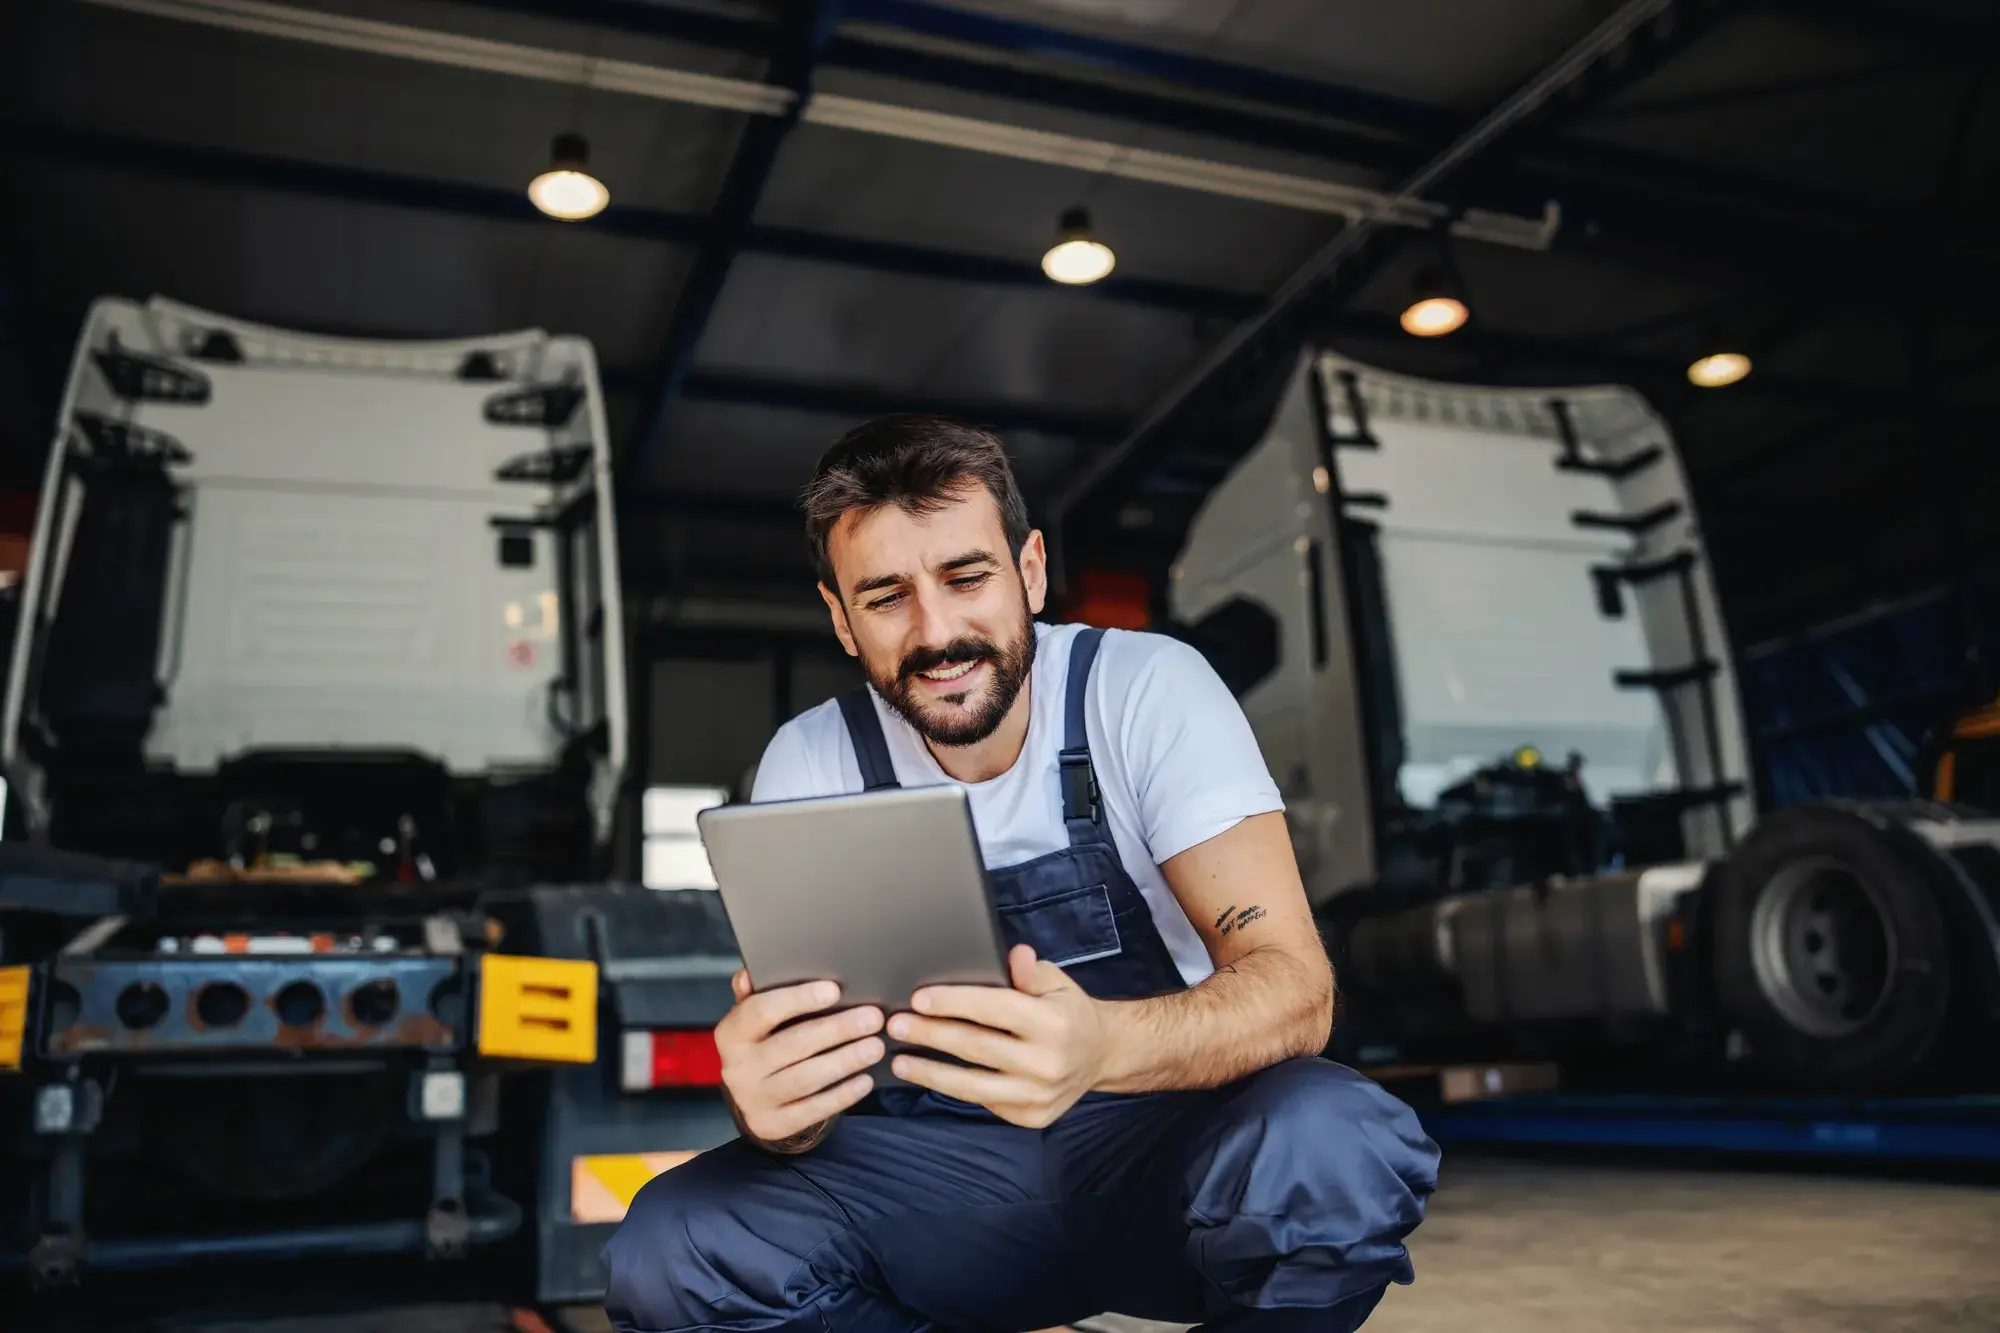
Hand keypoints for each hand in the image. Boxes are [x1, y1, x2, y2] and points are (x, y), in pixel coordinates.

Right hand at [715, 970, 883, 1147]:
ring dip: (845, 1060)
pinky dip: (843, 1094)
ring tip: (876, 1047)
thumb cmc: (765, 1042)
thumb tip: (749, 974)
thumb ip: (756, 993)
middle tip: (873, 1018)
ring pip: (806, 1078)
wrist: (754, 1097)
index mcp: (731, 1033)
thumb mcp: (755, 1018)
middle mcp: (737, 1068)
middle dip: (837, 1029)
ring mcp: (754, 1100)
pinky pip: (813, 1110)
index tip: (835, 990)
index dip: (798, 999)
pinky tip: (865, 1080)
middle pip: (793, 1044)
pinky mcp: (773, 1125)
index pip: (761, 1011)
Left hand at [889, 944, 1109, 1127]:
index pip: (994, 1010)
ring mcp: (1038, 1095)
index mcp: (1053, 1024)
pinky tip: (929, 1076)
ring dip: (930, 1072)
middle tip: (895, 1026)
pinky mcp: (1030, 1116)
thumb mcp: (1057, 983)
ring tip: (900, 1060)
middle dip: (930, 1034)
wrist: (1100, 1055)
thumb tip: (1015, 955)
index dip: (953, 1003)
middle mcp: (1047, 1063)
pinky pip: (983, 1101)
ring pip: (972, 1085)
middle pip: (976, 1047)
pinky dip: (951, 1089)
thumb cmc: (1069, 1012)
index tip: (918, 998)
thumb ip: (1031, 972)